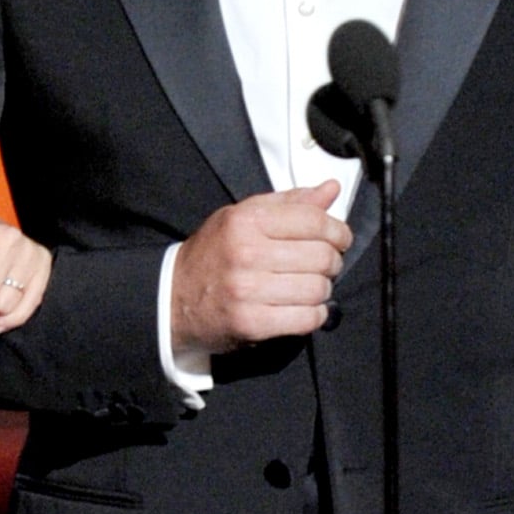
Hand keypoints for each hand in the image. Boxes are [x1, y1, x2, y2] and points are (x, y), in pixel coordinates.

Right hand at [171, 183, 347, 352]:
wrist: (172, 298)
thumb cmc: (212, 256)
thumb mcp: (243, 217)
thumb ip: (288, 204)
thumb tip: (330, 190)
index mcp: (246, 222)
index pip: (312, 220)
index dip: (337, 230)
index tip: (340, 238)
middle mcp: (246, 254)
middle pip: (320, 256)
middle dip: (332, 262)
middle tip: (325, 266)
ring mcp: (248, 291)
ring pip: (316, 289)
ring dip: (323, 290)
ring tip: (313, 287)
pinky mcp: (251, 324)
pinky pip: (305, 319)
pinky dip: (315, 315)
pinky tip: (306, 309)